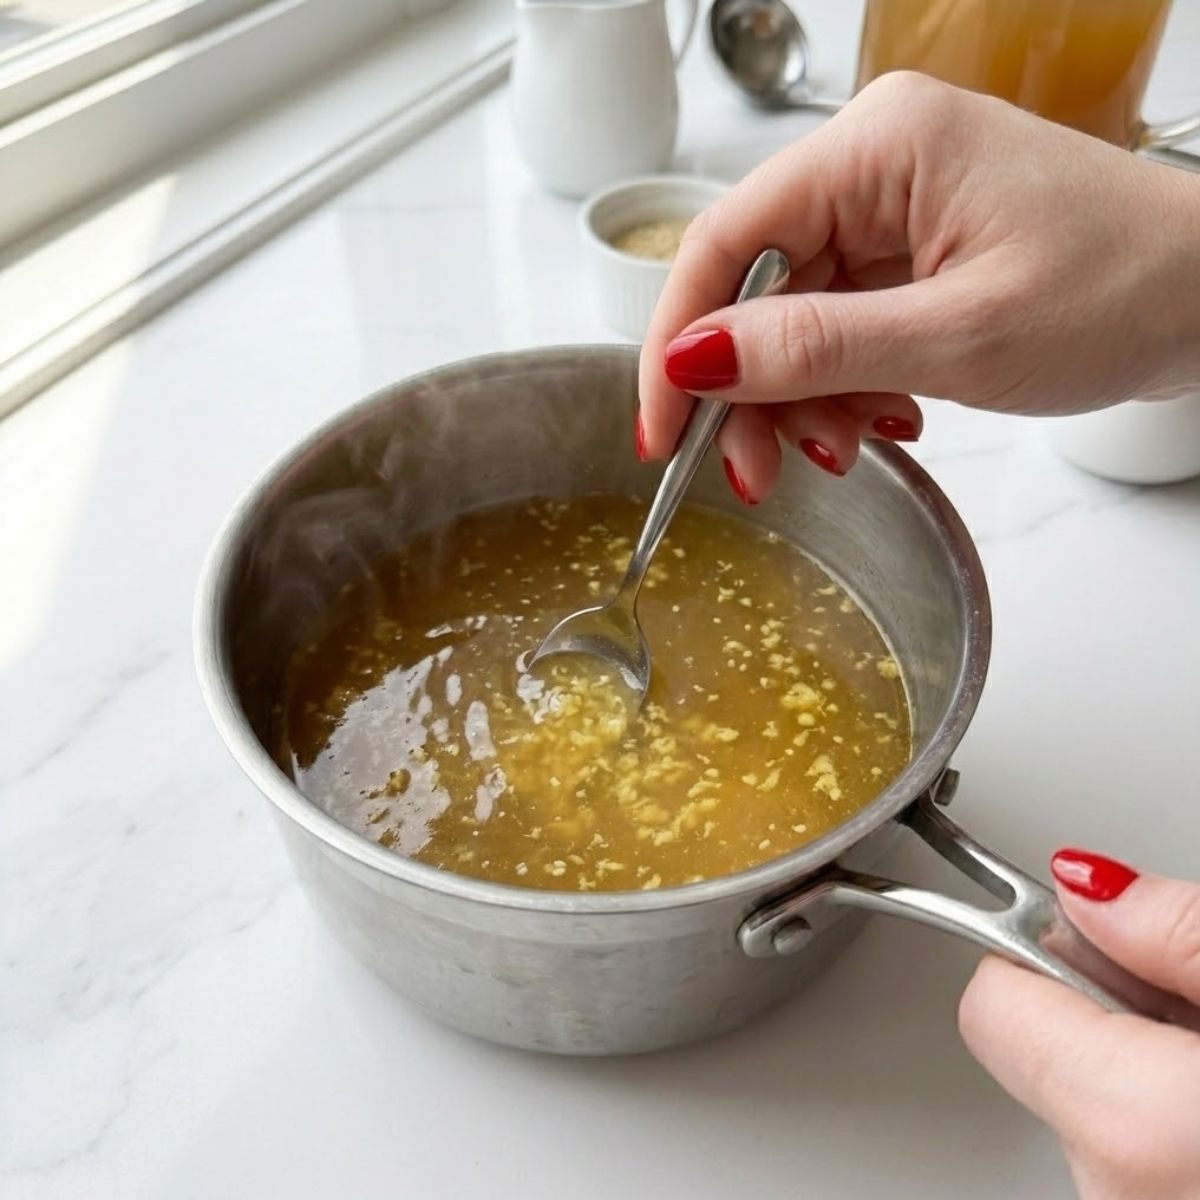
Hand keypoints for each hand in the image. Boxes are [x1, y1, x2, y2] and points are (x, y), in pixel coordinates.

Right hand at [637, 73, 1199, 500]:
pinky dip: (841, 388)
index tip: (661, 428)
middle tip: (759, 470)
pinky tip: (881, 420)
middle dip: (748, 391)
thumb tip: (693, 361)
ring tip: (848, 449)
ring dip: (800, 400)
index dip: (676, 343)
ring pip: (788, 319)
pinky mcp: (909, 253)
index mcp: (878, 146)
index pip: (724, 242)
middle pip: (751, 289)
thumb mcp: (957, 336)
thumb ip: (814, 349)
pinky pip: (836, 327)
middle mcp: (872, 165)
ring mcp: (891, 210)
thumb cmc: (1123, 290)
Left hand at [958, 849, 1199, 1199]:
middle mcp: (1110, 1189)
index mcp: (1128, 1117)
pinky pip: (1128, 1153)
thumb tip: (1085, 886)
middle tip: (1184, 999)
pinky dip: (1163, 1119)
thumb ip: (1173, 929)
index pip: (992, 996)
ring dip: (1141, 1067)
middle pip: (1040, 1045)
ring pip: (1088, 1100)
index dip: (1041, 947)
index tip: (1087, 925)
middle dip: (1106, 1006)